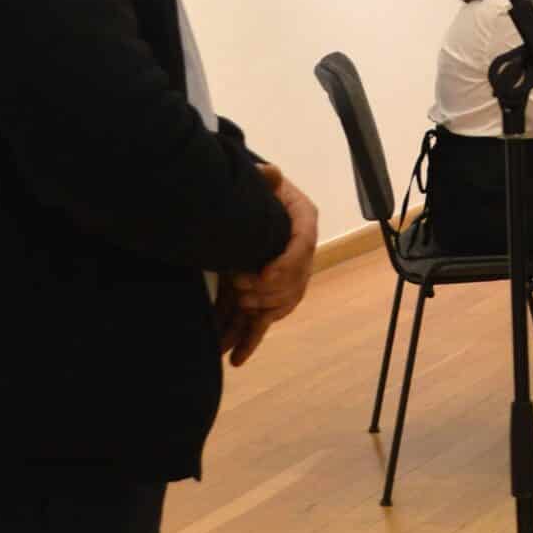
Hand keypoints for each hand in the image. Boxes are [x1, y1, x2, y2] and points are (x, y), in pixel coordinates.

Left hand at [219, 165, 317, 364]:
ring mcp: (281, 280)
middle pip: (292, 282)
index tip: (263, 274)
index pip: (302, 246)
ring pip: (275, 307)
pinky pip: (261, 322)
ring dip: (252, 319)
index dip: (285, 264)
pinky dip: (249, 340)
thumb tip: (269, 173)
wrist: (247, 207)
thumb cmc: (261, 191)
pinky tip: (235, 359)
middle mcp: (299, 255)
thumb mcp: (265, 182)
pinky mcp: (261, 296)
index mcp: (303, 223)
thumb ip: (266, 180)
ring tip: (229, 329)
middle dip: (264, 292)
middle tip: (236, 288)